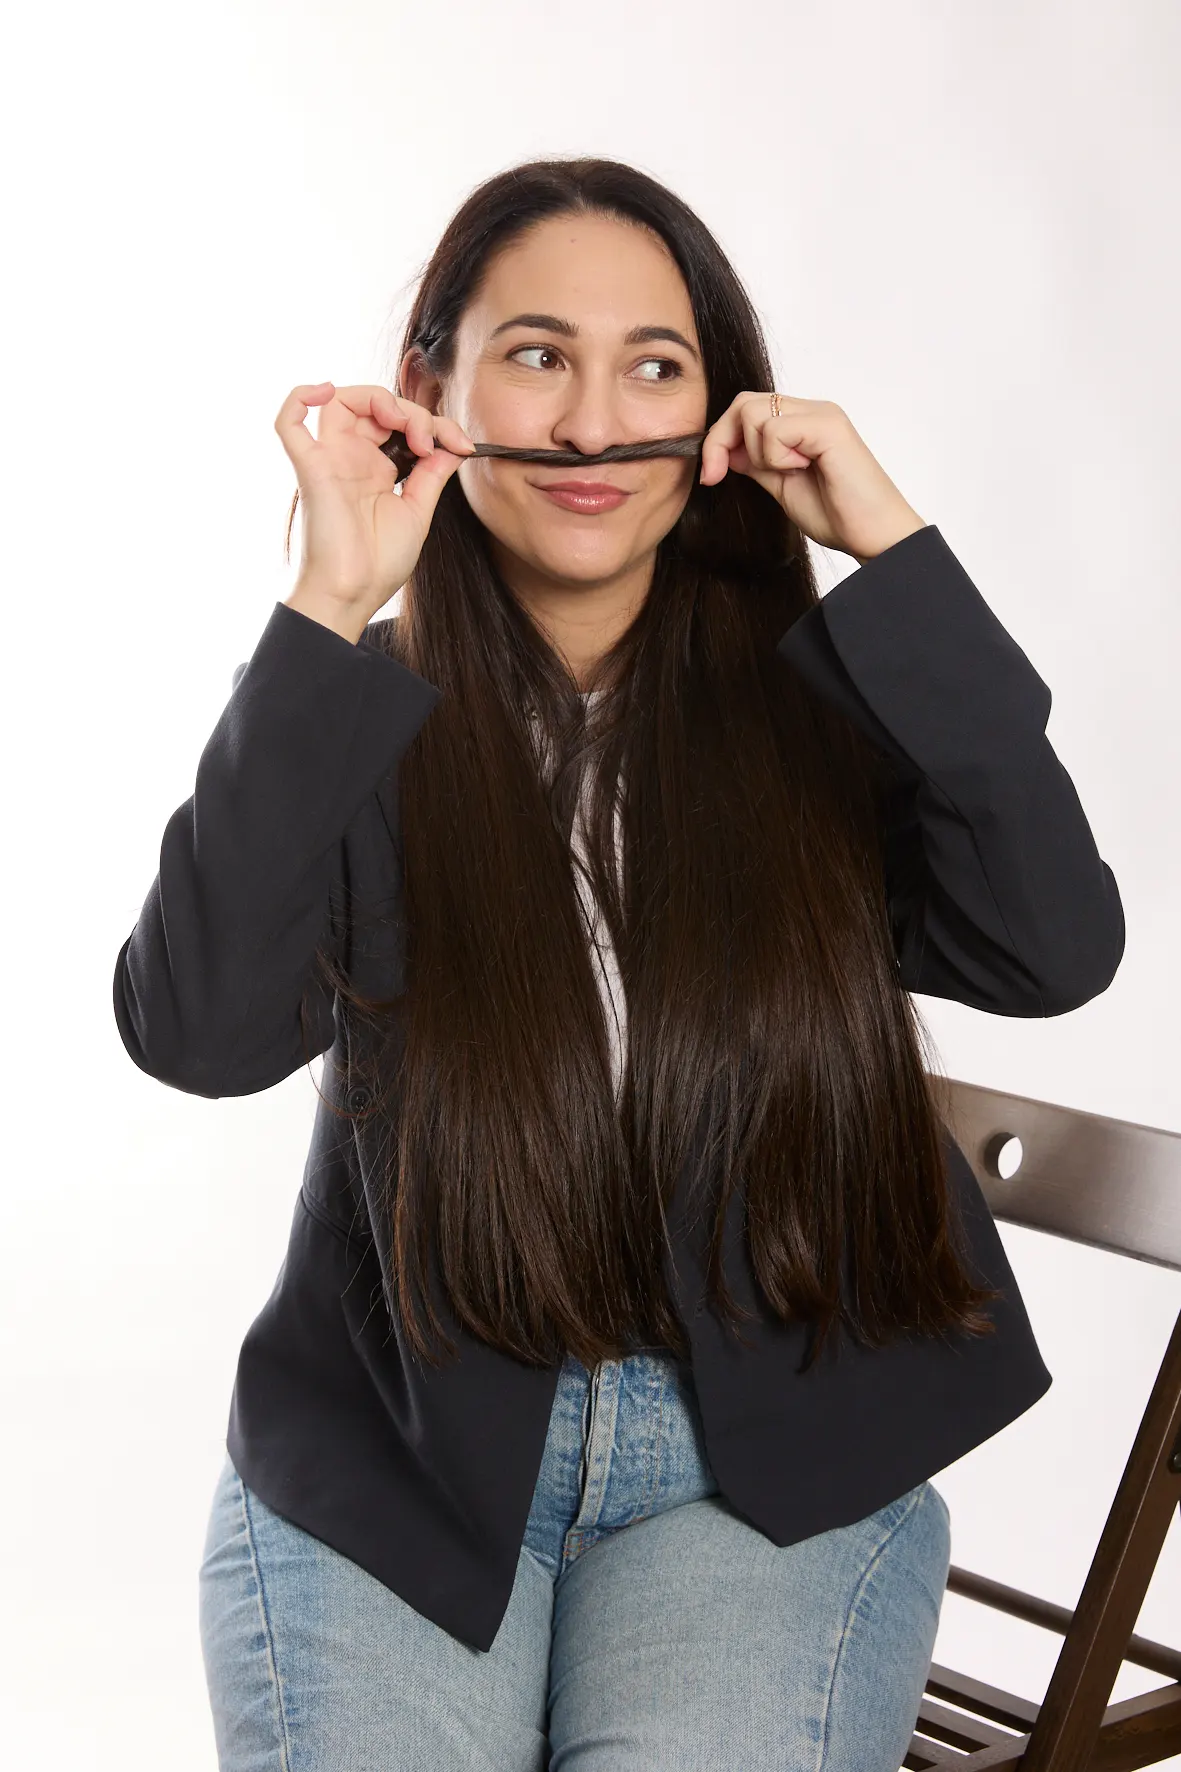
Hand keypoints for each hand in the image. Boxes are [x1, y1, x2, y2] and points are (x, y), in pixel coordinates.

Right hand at [275, 382, 474, 617]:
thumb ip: (432, 475)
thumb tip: (451, 445)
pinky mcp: (310, 469)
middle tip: (430, 442)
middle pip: (375, 406)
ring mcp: (329, 461)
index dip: (437, 425)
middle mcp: (351, 459)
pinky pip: (288, 424)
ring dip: (376, 398)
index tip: (463, 446)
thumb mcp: (418, 511)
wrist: (353, 594)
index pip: (402, 424)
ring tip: (403, 424)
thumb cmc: (378, 564)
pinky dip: (299, 397)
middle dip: (412, 412)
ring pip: (340, 401)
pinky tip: (325, 389)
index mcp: (377, 469)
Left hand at [699, 393, 924, 563]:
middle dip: (720, 441)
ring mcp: (821, 415)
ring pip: (754, 414)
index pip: (745, 409)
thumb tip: (724, 451)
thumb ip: (757, 463)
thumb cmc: (838, 515)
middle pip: (743, 403)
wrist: (873, 536)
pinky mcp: (828, 426)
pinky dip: (776, 457)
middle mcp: (812, 410)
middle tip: (718, 475)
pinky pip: (775, 429)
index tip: (711, 475)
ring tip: (789, 473)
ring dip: (757, 453)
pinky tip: (802, 470)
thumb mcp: (781, 485)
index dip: (719, 439)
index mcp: (801, 422)